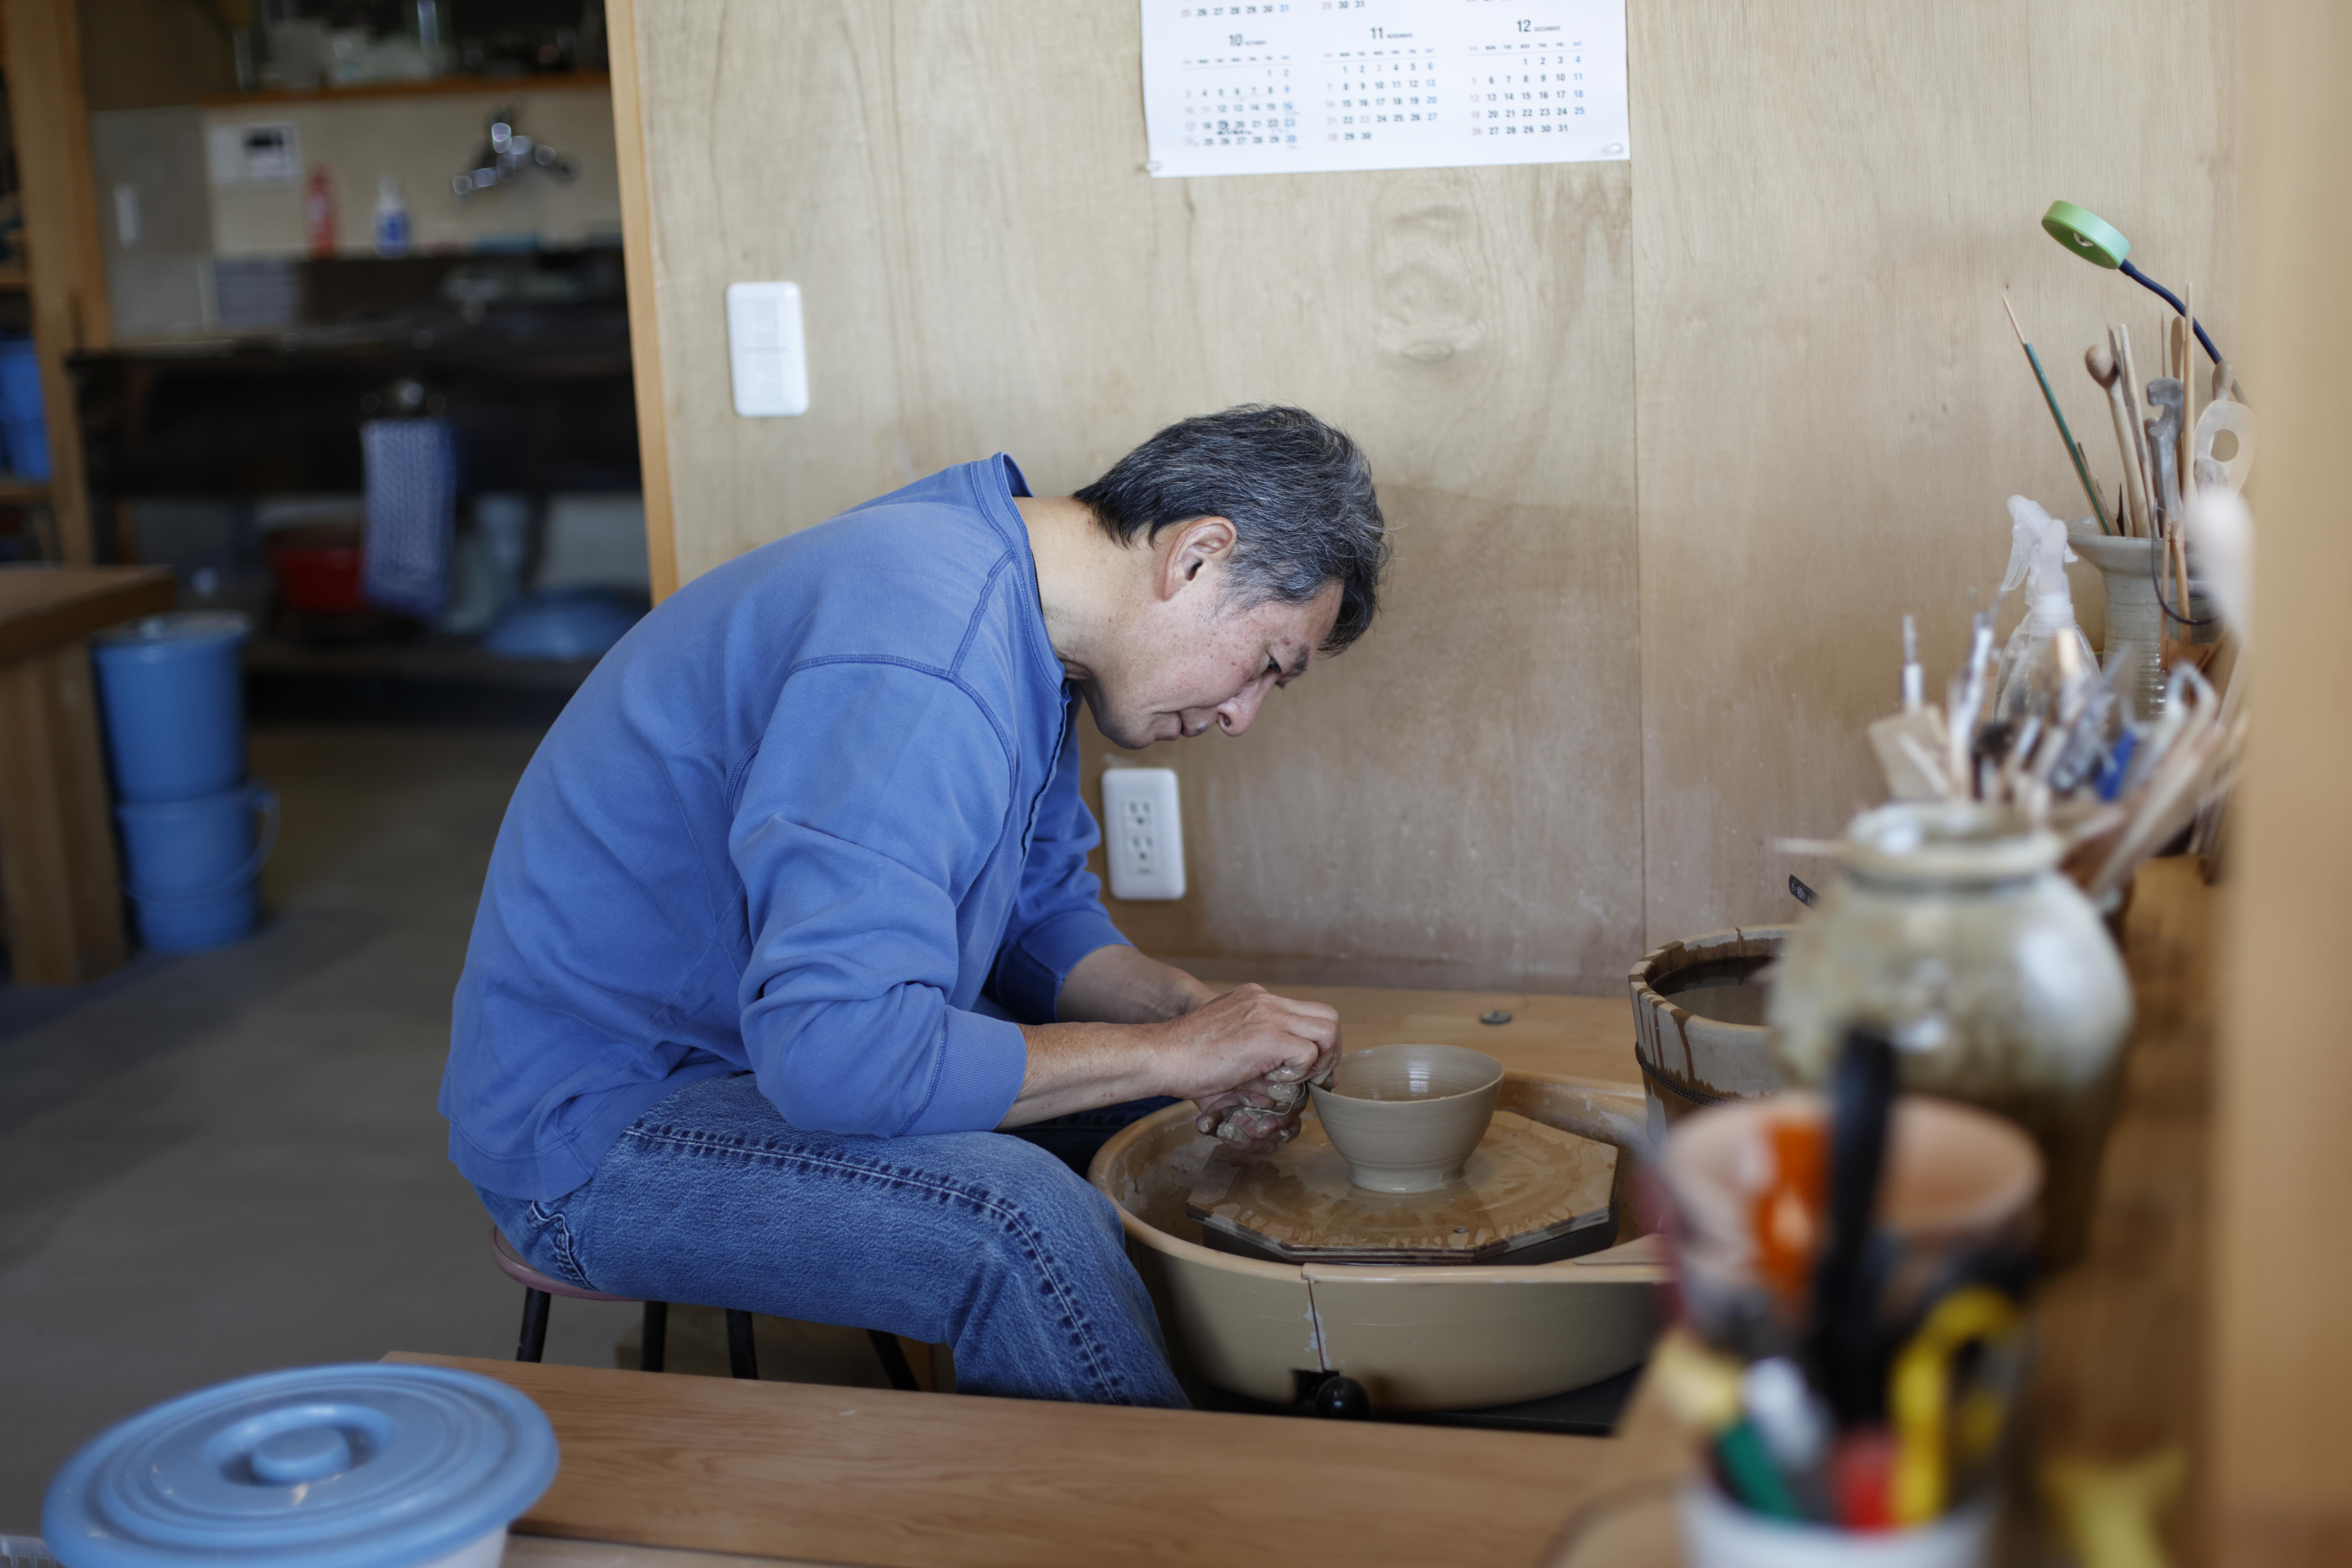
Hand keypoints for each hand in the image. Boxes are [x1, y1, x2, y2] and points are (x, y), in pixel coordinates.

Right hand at [1145, 985, 1339, 1153]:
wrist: (1161, 1055)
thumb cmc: (1187, 1059)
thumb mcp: (1228, 1041)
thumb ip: (1256, 1048)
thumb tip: (1285, 1075)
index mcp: (1257, 999)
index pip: (1309, 1012)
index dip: (1319, 1043)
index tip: (1311, 1071)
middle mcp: (1266, 1001)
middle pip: (1328, 1017)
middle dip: (1330, 1052)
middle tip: (1315, 1079)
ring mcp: (1267, 1015)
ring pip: (1328, 1031)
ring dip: (1320, 1061)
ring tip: (1296, 1080)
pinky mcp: (1266, 1037)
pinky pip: (1308, 1054)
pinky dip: (1299, 1073)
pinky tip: (1273, 1080)